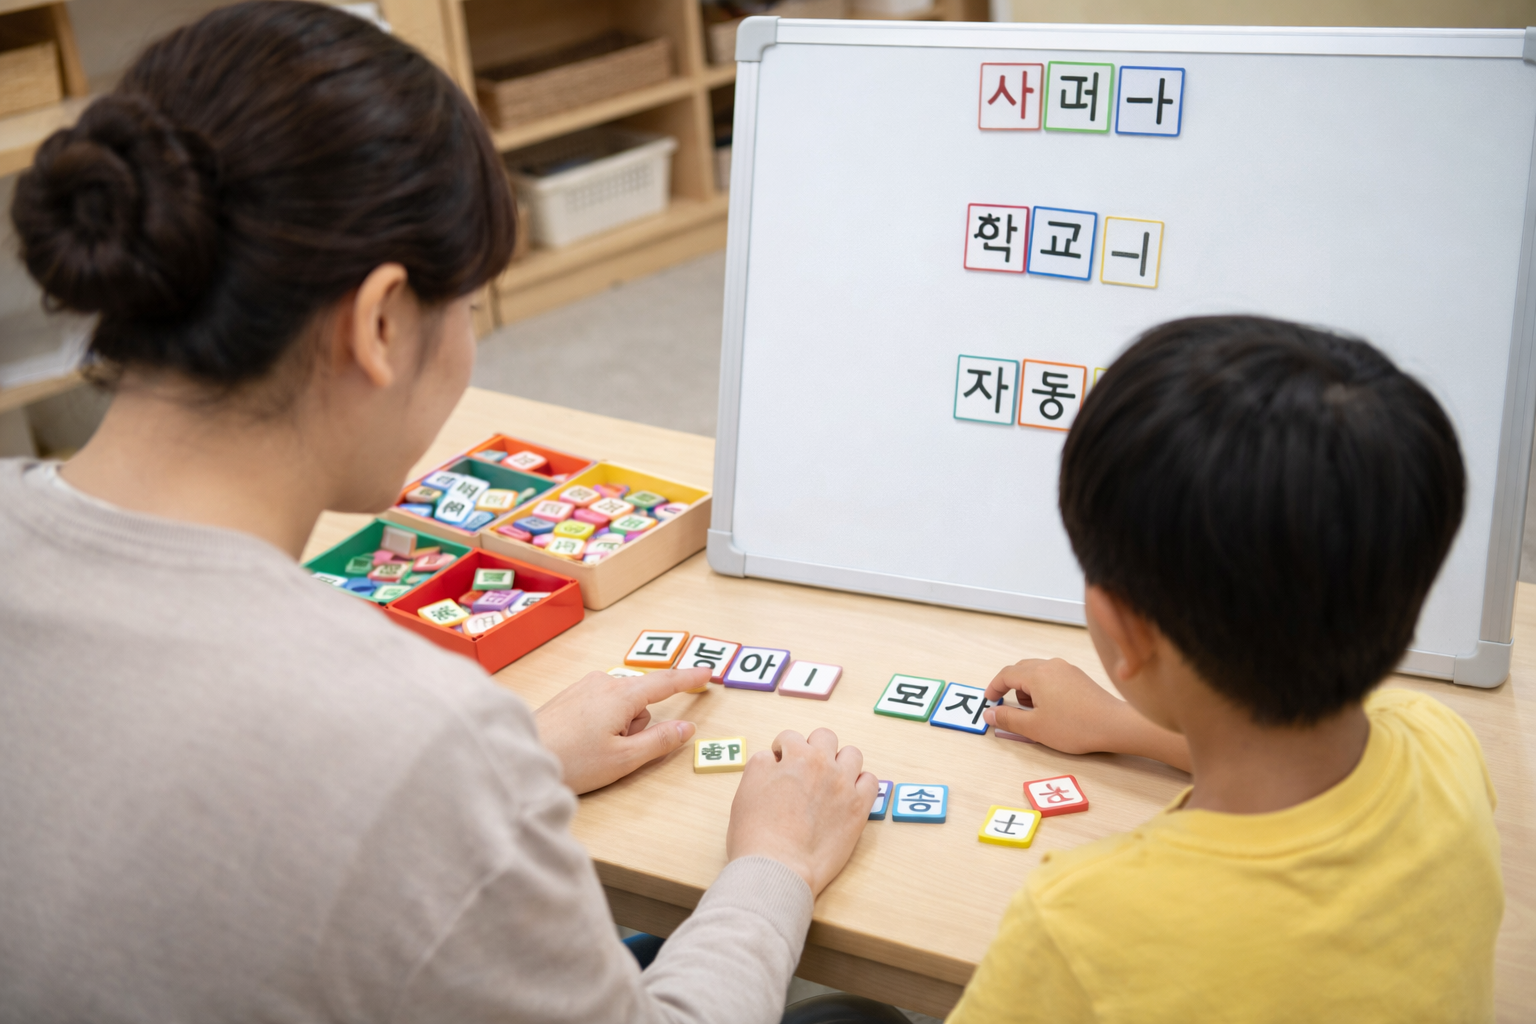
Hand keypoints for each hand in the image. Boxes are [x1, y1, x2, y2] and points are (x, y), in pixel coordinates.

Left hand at [535, 669, 708, 793]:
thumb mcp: (623, 760)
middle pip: (641, 700)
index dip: (688, 679)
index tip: (707, 673)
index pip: (665, 683)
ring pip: (621, 705)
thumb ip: (659, 741)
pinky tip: (581, 743)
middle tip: (615, 753)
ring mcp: (584, 686)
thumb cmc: (571, 762)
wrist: (521, 756)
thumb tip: (685, 728)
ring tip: (592, 751)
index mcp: (621, 696)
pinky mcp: (570, 695)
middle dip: (638, 725)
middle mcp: (603, 683)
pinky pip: (601, 705)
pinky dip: (601, 723)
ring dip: (618, 726)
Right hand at [727, 728, 877, 895]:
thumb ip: (762, 766)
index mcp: (794, 757)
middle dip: (813, 748)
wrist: (778, 868)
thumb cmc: (756, 834)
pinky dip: (861, 784)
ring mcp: (843, 785)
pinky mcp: (858, 808)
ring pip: (852, 754)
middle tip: (806, 769)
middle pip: (824, 737)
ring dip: (841, 762)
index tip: (782, 764)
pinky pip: (870, 781)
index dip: (783, 751)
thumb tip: (775, 760)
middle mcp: (821, 764)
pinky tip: (849, 795)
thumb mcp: (746, 789)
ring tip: (831, 780)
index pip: (790, 737)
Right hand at [983, 658, 1190, 770]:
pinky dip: (1043, 688)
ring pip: (1038, 672)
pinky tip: (1049, 707)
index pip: (1006, 674)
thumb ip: (1008, 718)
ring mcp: (1067, 669)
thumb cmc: (1075, 726)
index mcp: (1037, 674)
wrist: (1114, 725)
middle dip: (1010, 686)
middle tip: (1005, 704)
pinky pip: (1052, 676)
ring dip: (1027, 687)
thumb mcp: (1034, 727)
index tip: (989, 699)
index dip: (994, 687)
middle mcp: (1052, 665)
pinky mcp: (1079, 677)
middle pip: (1022, 669)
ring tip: (1029, 710)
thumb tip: (989, 713)